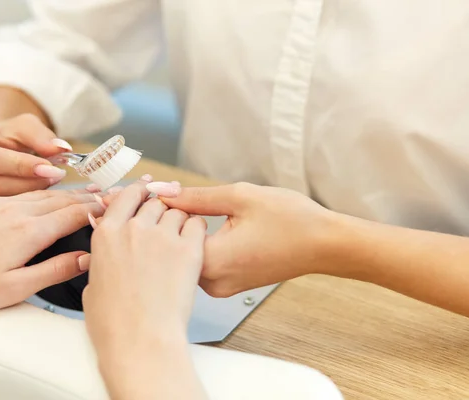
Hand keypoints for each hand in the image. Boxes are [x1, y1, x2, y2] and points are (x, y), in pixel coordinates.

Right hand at [0, 113, 72, 216]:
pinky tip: (28, 212)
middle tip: (55, 183)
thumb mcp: (26, 128)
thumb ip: (41, 136)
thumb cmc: (11, 140)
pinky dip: (8, 219)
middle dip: (27, 185)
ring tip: (45, 196)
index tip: (53, 171)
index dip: (23, 167)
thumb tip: (59, 149)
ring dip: (21, 204)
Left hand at [0, 190, 102, 321]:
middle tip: (109, 195)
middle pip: (62, 199)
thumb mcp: (14, 288)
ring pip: (41, 194)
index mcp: (28, 231)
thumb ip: (54, 270)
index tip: (117, 207)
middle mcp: (15, 211)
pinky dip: (42, 194)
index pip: (74, 214)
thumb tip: (87, 258)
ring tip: (85, 192)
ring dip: (67, 193)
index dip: (99, 210)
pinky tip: (43, 197)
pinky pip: (21, 193)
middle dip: (88, 197)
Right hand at [84, 182, 206, 353]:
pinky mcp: (187, 249)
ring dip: (179, 222)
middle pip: (153, 203)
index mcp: (107, 234)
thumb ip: (101, 262)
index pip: (126, 196)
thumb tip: (104, 259)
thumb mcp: (93, 285)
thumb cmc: (114, 323)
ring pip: (177, 212)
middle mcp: (133, 228)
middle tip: (165, 224)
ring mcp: (162, 236)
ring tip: (179, 242)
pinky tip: (194, 244)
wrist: (139, 340)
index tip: (146, 190)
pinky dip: (197, 230)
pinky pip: (197, 224)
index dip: (139, 191)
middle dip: (160, 211)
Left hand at [148, 182, 337, 296]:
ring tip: (188, 208)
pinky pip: (202, 263)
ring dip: (183, 234)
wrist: (324, 244)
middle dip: (168, 222)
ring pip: (185, 257)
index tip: (159, 191)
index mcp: (213, 261)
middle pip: (172, 250)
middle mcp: (213, 282)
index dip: (159, 210)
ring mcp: (221, 288)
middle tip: (168, 195)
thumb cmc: (291, 220)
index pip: (165, 236)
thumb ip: (194, 197)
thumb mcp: (240, 197)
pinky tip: (206, 226)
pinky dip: (198, 244)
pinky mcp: (228, 286)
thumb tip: (161, 191)